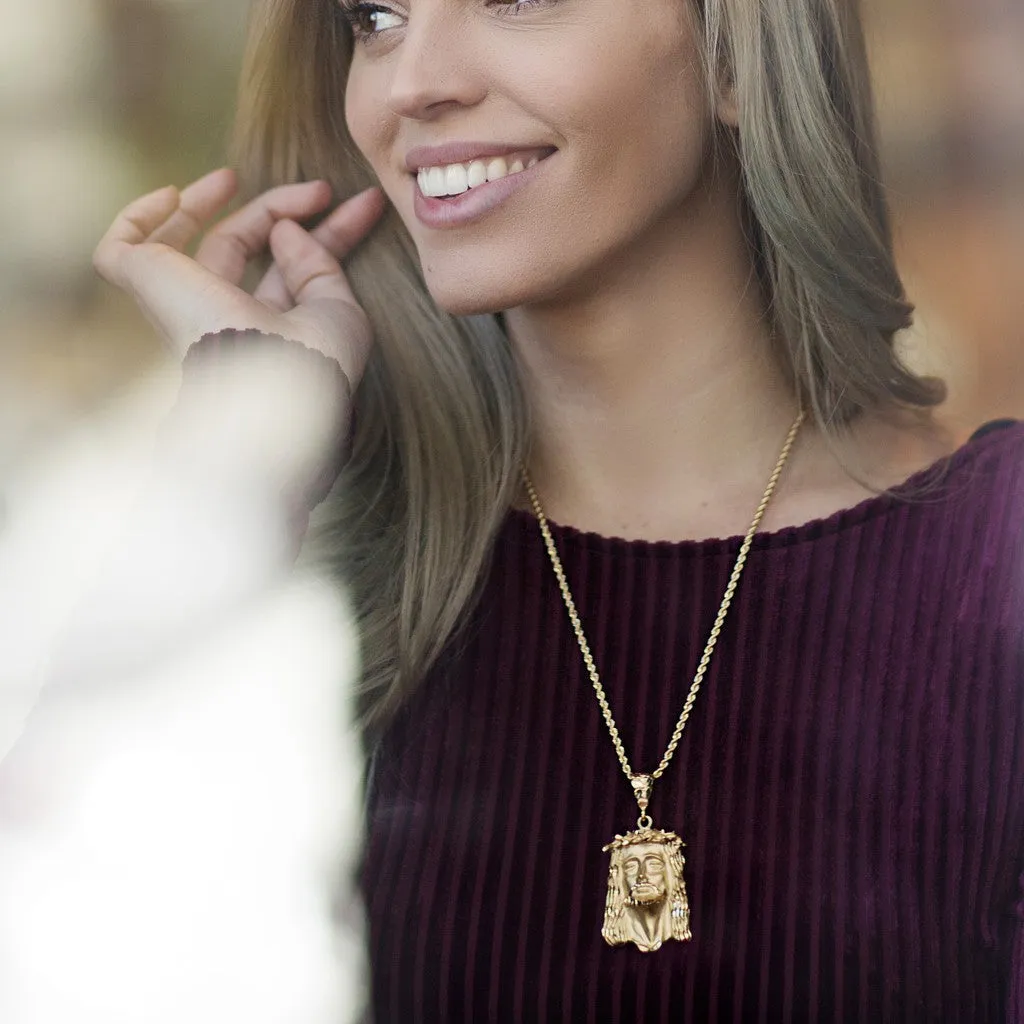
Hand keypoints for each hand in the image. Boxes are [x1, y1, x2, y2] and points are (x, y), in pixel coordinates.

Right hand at [92, 168, 385, 389]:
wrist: (270, 382)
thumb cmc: (313, 359)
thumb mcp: (339, 309)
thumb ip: (319, 265)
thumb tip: (284, 228)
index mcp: (270, 330)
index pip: (294, 270)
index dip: (330, 232)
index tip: (366, 203)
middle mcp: (222, 318)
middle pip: (245, 249)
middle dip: (285, 210)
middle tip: (326, 189)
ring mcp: (182, 303)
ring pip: (186, 243)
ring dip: (210, 202)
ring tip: (236, 175)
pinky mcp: (147, 284)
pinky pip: (121, 248)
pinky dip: (138, 216)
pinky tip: (170, 194)